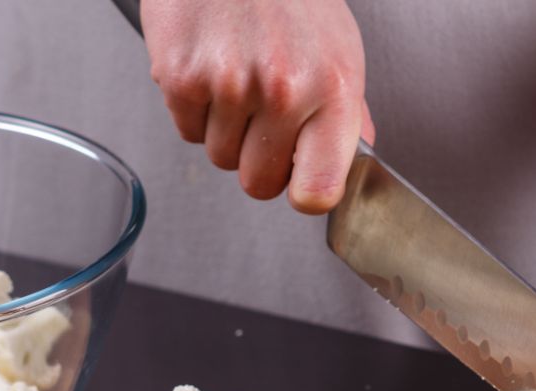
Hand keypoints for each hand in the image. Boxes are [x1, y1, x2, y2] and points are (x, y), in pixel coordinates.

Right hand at [141, 0, 373, 213]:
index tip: (300, 184)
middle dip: (258, 160)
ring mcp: (229, 84)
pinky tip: (212, 69)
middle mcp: (283, 90)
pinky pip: (187, 129)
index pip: (319, 190)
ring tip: (238, 80)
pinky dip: (195, 109)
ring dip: (225, 131)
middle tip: (263, 119)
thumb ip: (347, 115)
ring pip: (219, 158)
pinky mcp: (181, 76)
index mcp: (332, 91)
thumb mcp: (338, 51)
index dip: (304, 194)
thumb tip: (354, 162)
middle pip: (258, 184)